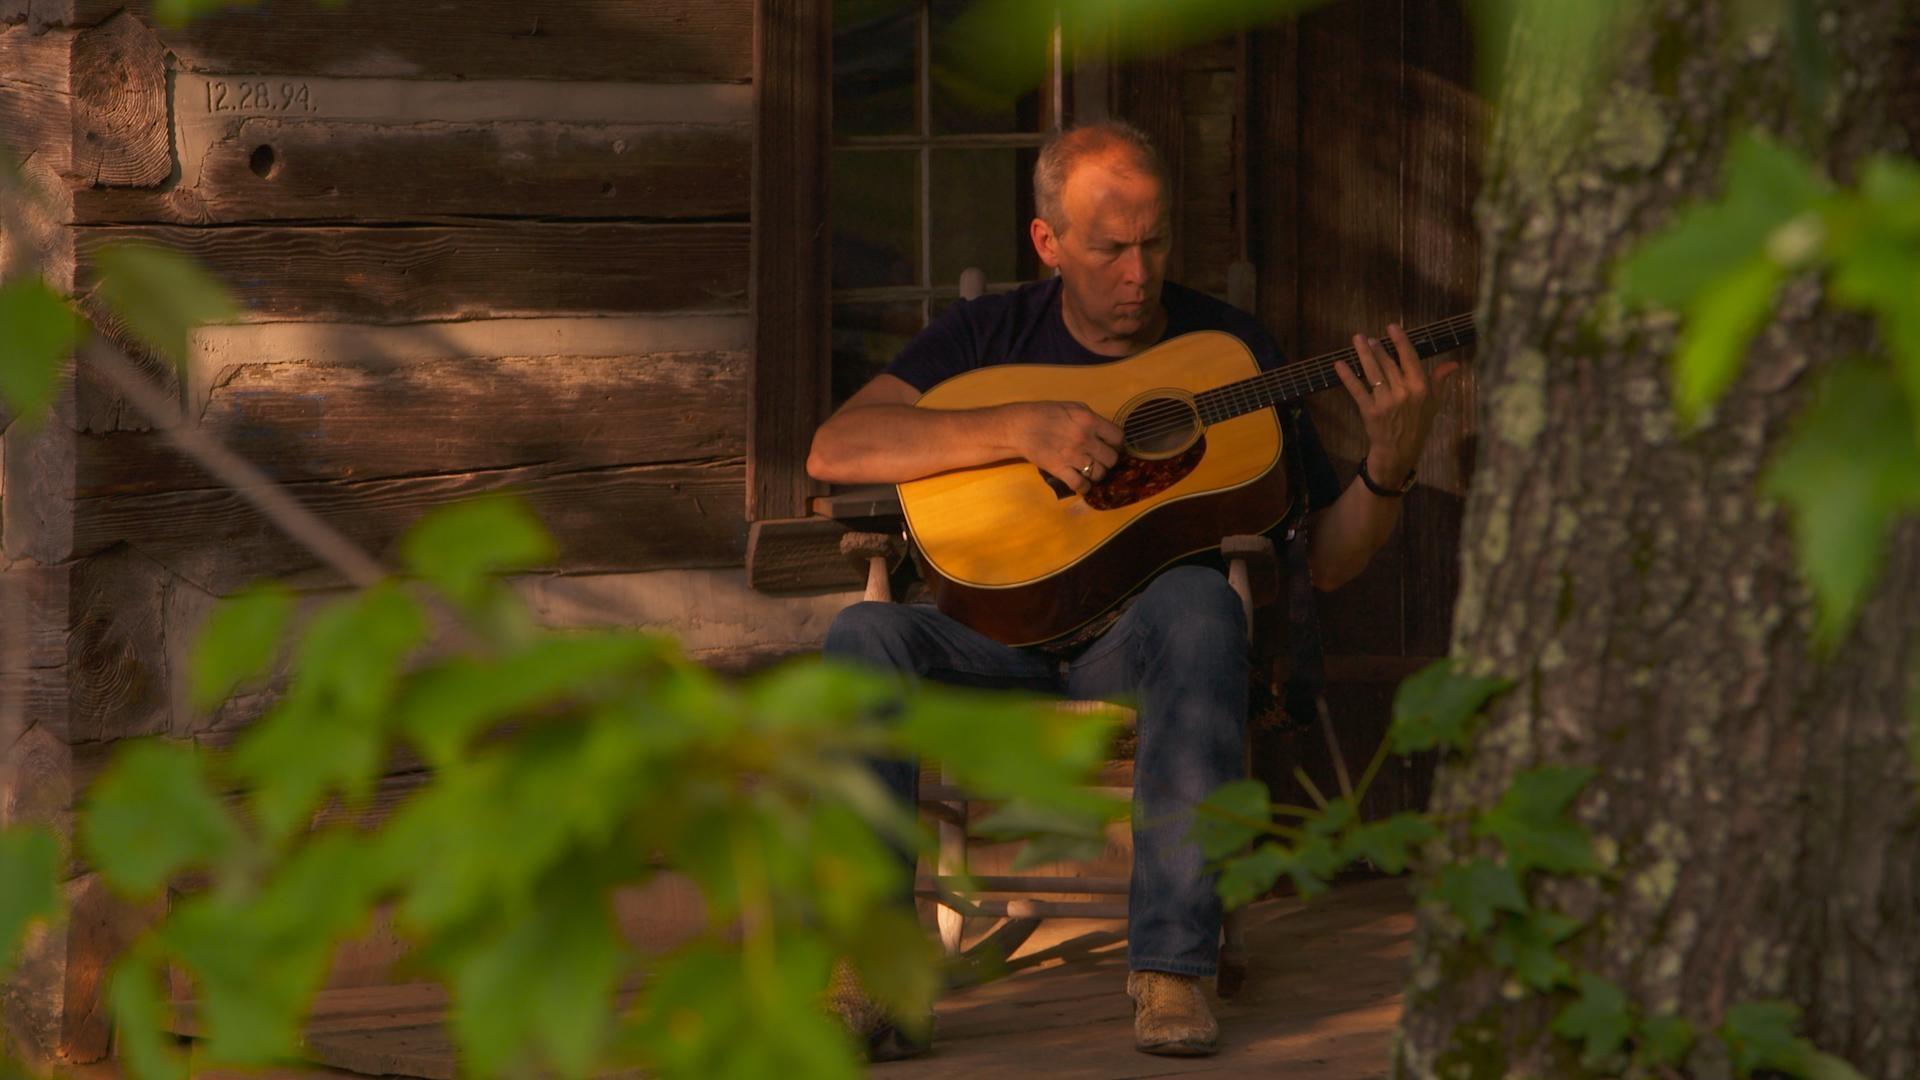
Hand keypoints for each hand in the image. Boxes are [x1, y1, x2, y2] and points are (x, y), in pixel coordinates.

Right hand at [998, 401, 1124, 494]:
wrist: (1020, 427)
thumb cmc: (1046, 413)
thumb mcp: (1073, 407)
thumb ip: (1091, 419)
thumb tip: (1105, 432)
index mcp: (1089, 421)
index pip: (1118, 437)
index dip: (1116, 443)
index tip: (1112, 445)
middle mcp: (1085, 439)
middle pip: (1112, 458)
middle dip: (1108, 460)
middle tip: (1100, 459)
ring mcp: (1073, 456)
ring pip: (1099, 473)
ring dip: (1097, 474)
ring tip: (1090, 470)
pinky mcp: (1060, 470)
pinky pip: (1081, 485)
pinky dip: (1084, 487)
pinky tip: (1082, 483)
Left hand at [1331, 323, 1460, 487]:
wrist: (1400, 451)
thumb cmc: (1418, 424)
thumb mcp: (1434, 403)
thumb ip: (1439, 380)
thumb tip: (1453, 363)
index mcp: (1421, 387)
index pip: (1409, 358)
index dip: (1400, 341)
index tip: (1392, 326)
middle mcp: (1403, 391)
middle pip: (1388, 363)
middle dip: (1376, 347)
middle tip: (1368, 337)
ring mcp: (1385, 401)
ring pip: (1372, 372)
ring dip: (1363, 354)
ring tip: (1357, 340)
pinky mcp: (1369, 410)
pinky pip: (1357, 389)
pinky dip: (1347, 376)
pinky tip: (1339, 364)